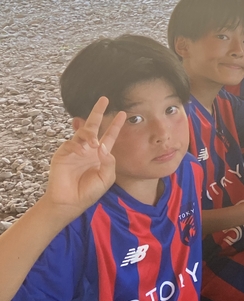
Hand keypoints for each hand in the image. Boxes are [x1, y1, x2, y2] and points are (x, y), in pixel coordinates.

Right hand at [44, 97, 125, 221]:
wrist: (71, 202)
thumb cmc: (90, 191)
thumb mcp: (106, 177)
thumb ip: (109, 162)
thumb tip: (103, 146)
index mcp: (100, 154)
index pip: (109, 135)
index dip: (116, 125)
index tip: (124, 113)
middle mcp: (88, 149)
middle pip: (93, 126)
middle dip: (98, 112)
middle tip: (105, 99)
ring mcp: (75, 150)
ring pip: (83, 133)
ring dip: (89, 134)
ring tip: (94, 143)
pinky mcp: (63, 154)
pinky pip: (71, 143)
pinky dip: (77, 145)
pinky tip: (82, 151)